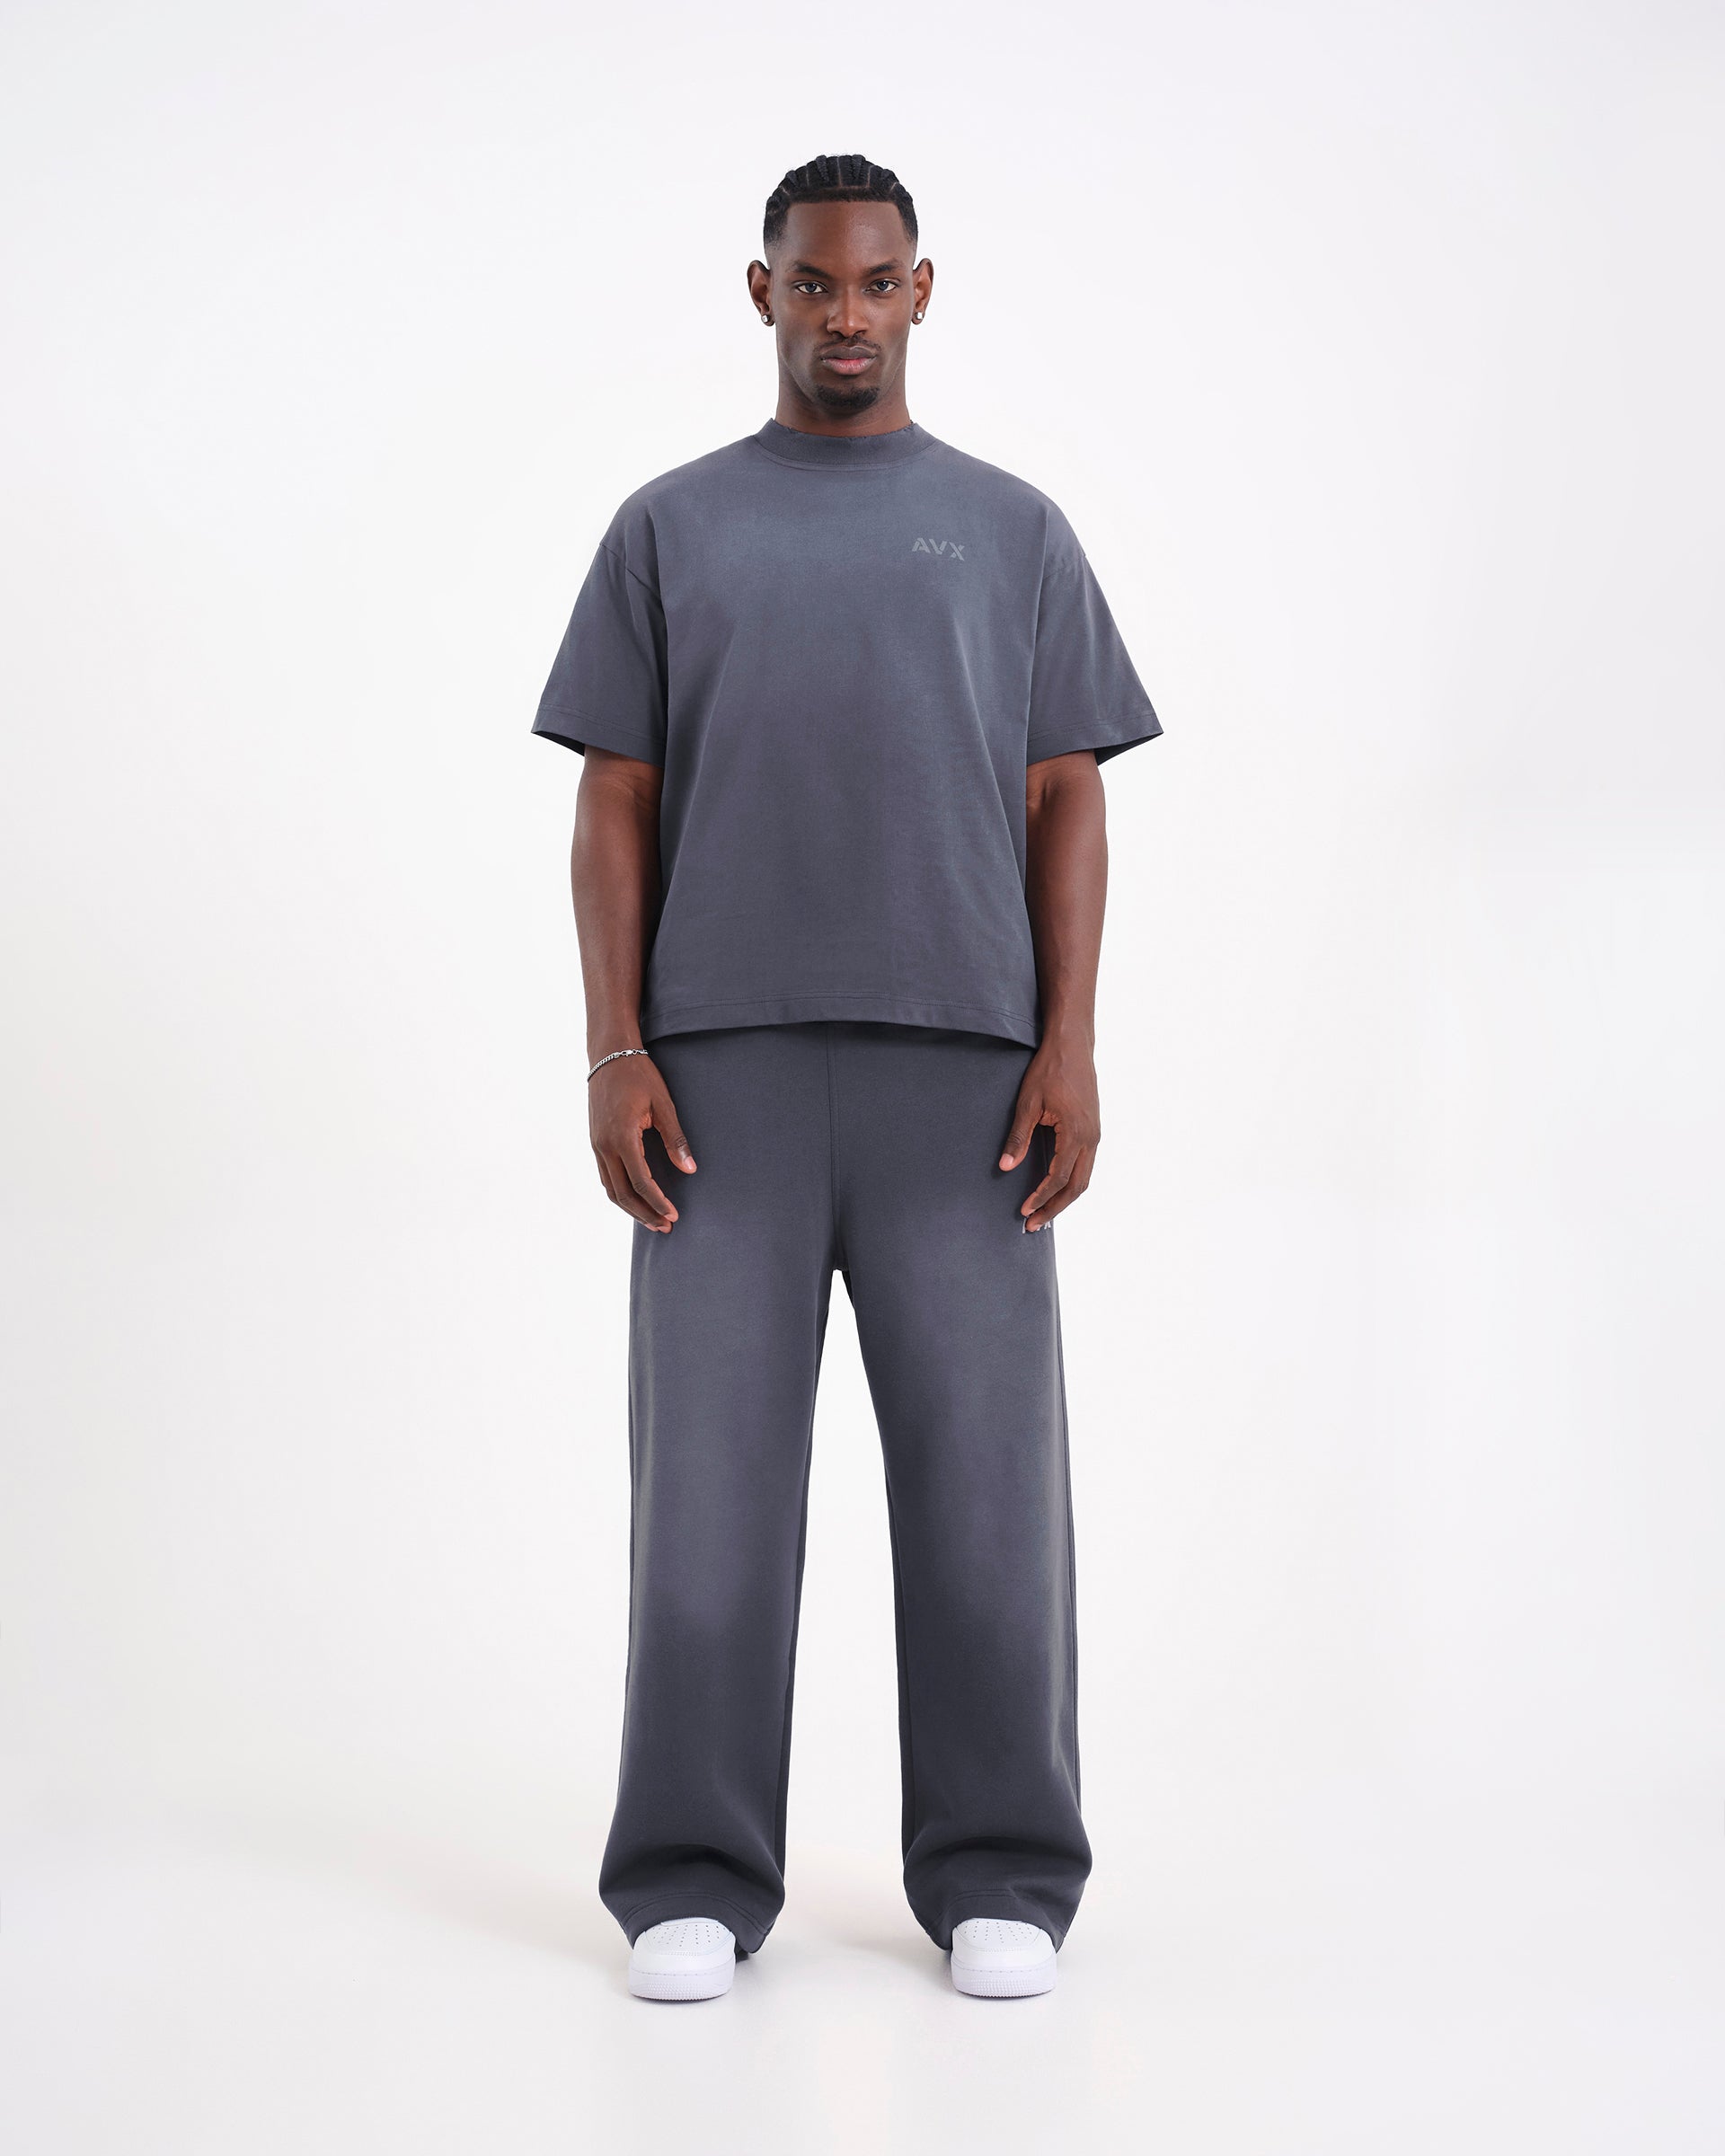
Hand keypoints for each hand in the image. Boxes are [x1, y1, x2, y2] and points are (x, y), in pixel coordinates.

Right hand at [589, 1055, 696, 1230]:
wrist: (609, 1055)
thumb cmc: (639, 1075)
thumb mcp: (663, 1104)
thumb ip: (675, 1138)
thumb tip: (690, 1169)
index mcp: (621, 1137)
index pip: (641, 1182)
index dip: (658, 1202)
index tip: (674, 1214)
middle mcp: (604, 1146)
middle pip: (622, 1194)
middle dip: (644, 1213)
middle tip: (665, 1227)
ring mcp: (596, 1145)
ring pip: (611, 1189)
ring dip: (631, 1208)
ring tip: (652, 1221)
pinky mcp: (595, 1142)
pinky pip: (606, 1177)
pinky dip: (620, 1194)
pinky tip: (635, 1200)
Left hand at [999, 1036, 1099, 1230]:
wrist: (1072, 1045)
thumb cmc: (1049, 1070)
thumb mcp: (1028, 1103)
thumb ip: (1018, 1138)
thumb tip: (1005, 1167)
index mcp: (1076, 1134)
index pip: (1058, 1178)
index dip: (1040, 1197)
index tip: (1023, 1211)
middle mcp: (1091, 1138)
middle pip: (1077, 1187)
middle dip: (1055, 1208)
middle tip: (1034, 1224)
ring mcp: (1095, 1134)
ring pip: (1084, 1178)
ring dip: (1064, 1198)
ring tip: (1043, 1212)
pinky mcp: (1093, 1129)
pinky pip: (1085, 1165)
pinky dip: (1072, 1182)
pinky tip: (1055, 1187)